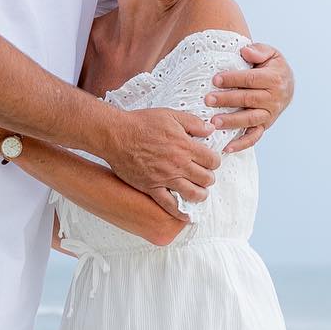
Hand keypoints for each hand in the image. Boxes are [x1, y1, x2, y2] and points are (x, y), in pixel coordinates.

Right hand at [105, 107, 219, 214]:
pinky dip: (180, 212)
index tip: (210, 161)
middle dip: (209, 178)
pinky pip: (170, 205)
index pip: (212, 160)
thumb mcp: (170, 115)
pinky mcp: (152, 188)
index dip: (214, 162)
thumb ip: (193, 123)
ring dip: (200, 195)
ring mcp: (165, 178)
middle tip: (204, 176)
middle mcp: (178, 165)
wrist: (116, 135)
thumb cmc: (140, 124)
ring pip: (193, 194)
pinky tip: (186, 215)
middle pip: (206, 179)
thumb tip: (210, 129)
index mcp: (185, 146)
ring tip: (198, 192)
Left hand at [204, 44, 293, 152]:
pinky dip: (241, 144)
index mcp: (274, 79)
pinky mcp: (265, 126)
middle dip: (227, 100)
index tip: (215, 79)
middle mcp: (274, 98)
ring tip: (214, 122)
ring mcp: (270, 114)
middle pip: (248, 99)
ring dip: (231, 122)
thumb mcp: (271, 53)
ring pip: (250, 119)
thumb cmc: (271, 67)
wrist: (287, 85)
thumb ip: (259, 50)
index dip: (233, 79)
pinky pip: (254, 137)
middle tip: (208, 100)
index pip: (250, 79)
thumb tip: (245, 51)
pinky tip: (226, 148)